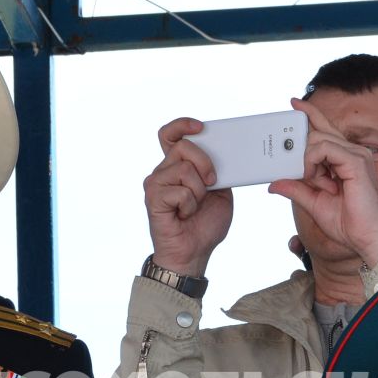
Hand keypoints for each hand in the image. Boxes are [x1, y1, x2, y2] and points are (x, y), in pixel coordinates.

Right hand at [142, 118, 233, 277]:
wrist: (194, 252)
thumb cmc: (205, 224)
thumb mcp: (221, 192)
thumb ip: (218, 170)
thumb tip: (224, 151)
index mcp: (178, 166)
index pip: (171, 135)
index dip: (182, 125)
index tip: (200, 126)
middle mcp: (163, 171)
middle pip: (183, 146)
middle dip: (205, 162)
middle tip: (212, 183)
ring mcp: (155, 184)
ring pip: (184, 168)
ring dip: (199, 190)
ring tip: (194, 206)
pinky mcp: (153, 198)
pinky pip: (179, 190)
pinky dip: (190, 205)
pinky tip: (184, 215)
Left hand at [269, 97, 377, 266]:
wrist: (368, 238)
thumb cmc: (349, 224)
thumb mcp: (314, 204)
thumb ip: (296, 189)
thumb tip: (274, 182)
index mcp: (345, 159)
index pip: (325, 129)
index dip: (310, 114)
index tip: (294, 105)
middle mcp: (353, 152)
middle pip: (318, 131)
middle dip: (300, 147)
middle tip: (296, 165)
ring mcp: (356, 155)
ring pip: (318, 139)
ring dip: (307, 161)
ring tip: (312, 181)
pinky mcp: (356, 161)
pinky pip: (324, 148)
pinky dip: (312, 162)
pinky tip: (314, 177)